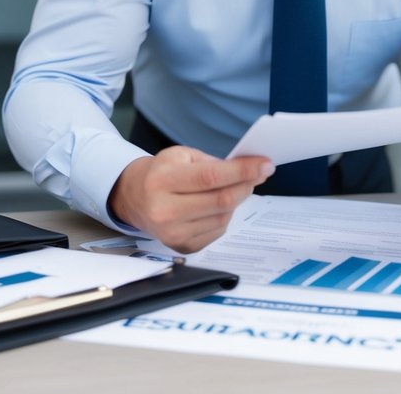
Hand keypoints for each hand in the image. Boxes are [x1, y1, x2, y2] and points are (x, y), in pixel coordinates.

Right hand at [108, 146, 273, 252]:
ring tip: (235, 186)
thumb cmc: (162, 173)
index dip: (242, 171)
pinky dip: (225, 215)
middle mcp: (165, 211)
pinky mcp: (183, 246)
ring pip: (223, 217)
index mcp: (162, 182)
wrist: (135, 199)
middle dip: (247, 185)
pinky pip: (217, 230)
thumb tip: (248, 169)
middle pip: (221, 201)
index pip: (211, 177)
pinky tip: (218, 205)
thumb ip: (212, 162)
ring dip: (236, 200)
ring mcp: (173, 233)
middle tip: (261, 173)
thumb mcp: (180, 155)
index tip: (265, 165)